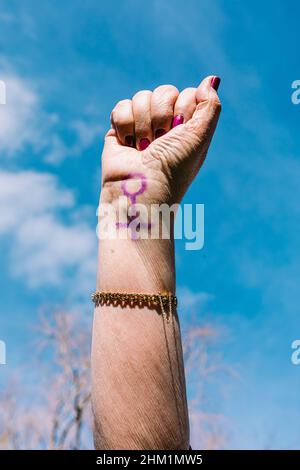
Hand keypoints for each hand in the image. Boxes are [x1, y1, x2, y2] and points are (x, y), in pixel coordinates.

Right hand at [101, 76, 220, 206]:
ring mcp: (142, 126)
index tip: (180, 131)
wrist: (140, 190)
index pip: (188, 93)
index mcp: (188, 126)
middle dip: (161, 116)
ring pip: (141, 97)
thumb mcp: (199, 136)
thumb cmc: (174, 168)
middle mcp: (166, 125)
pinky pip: (121, 107)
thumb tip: (211, 79)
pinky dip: (124, 126)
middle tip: (160, 141)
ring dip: (143, 125)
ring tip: (143, 148)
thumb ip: (210, 106)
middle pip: (164, 91)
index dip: (184, 109)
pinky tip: (128, 145)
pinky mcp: (119, 130)